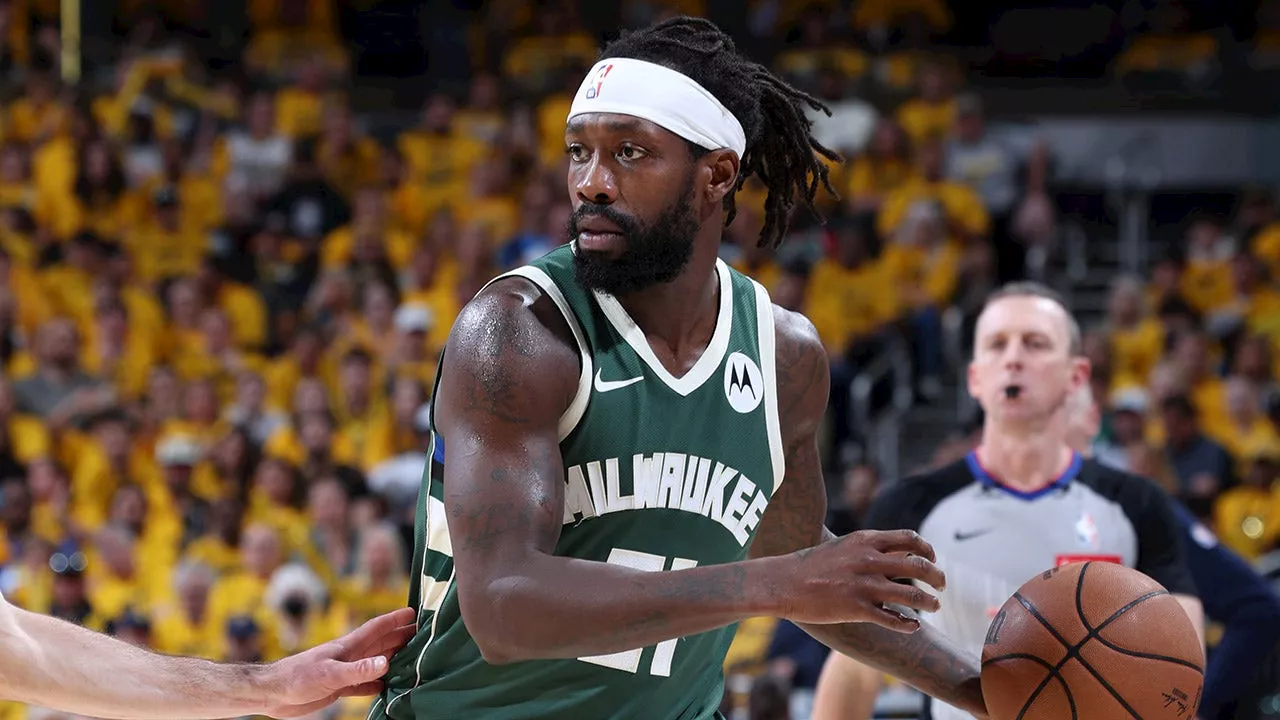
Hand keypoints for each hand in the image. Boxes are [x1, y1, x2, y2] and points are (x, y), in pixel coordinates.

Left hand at [258, 607, 415, 717]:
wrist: (272, 693)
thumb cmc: (297, 677)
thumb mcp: (329, 673)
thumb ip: (357, 670)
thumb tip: (385, 662)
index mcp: (348, 646)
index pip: (377, 628)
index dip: (395, 619)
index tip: (414, 611)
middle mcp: (350, 656)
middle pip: (381, 643)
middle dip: (401, 636)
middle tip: (423, 633)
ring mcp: (345, 671)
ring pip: (376, 662)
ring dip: (393, 659)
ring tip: (414, 657)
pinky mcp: (339, 687)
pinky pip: (365, 683)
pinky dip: (378, 683)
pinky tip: (389, 686)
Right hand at [780, 529, 944, 630]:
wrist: (784, 581)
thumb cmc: (811, 564)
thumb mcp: (843, 546)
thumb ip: (868, 547)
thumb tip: (893, 550)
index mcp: (866, 540)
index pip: (910, 539)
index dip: (927, 550)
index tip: (932, 559)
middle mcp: (869, 560)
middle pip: (919, 565)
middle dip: (937, 576)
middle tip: (941, 586)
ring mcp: (864, 585)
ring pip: (912, 594)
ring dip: (929, 602)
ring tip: (934, 606)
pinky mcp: (857, 609)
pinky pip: (893, 619)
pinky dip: (909, 624)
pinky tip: (914, 627)